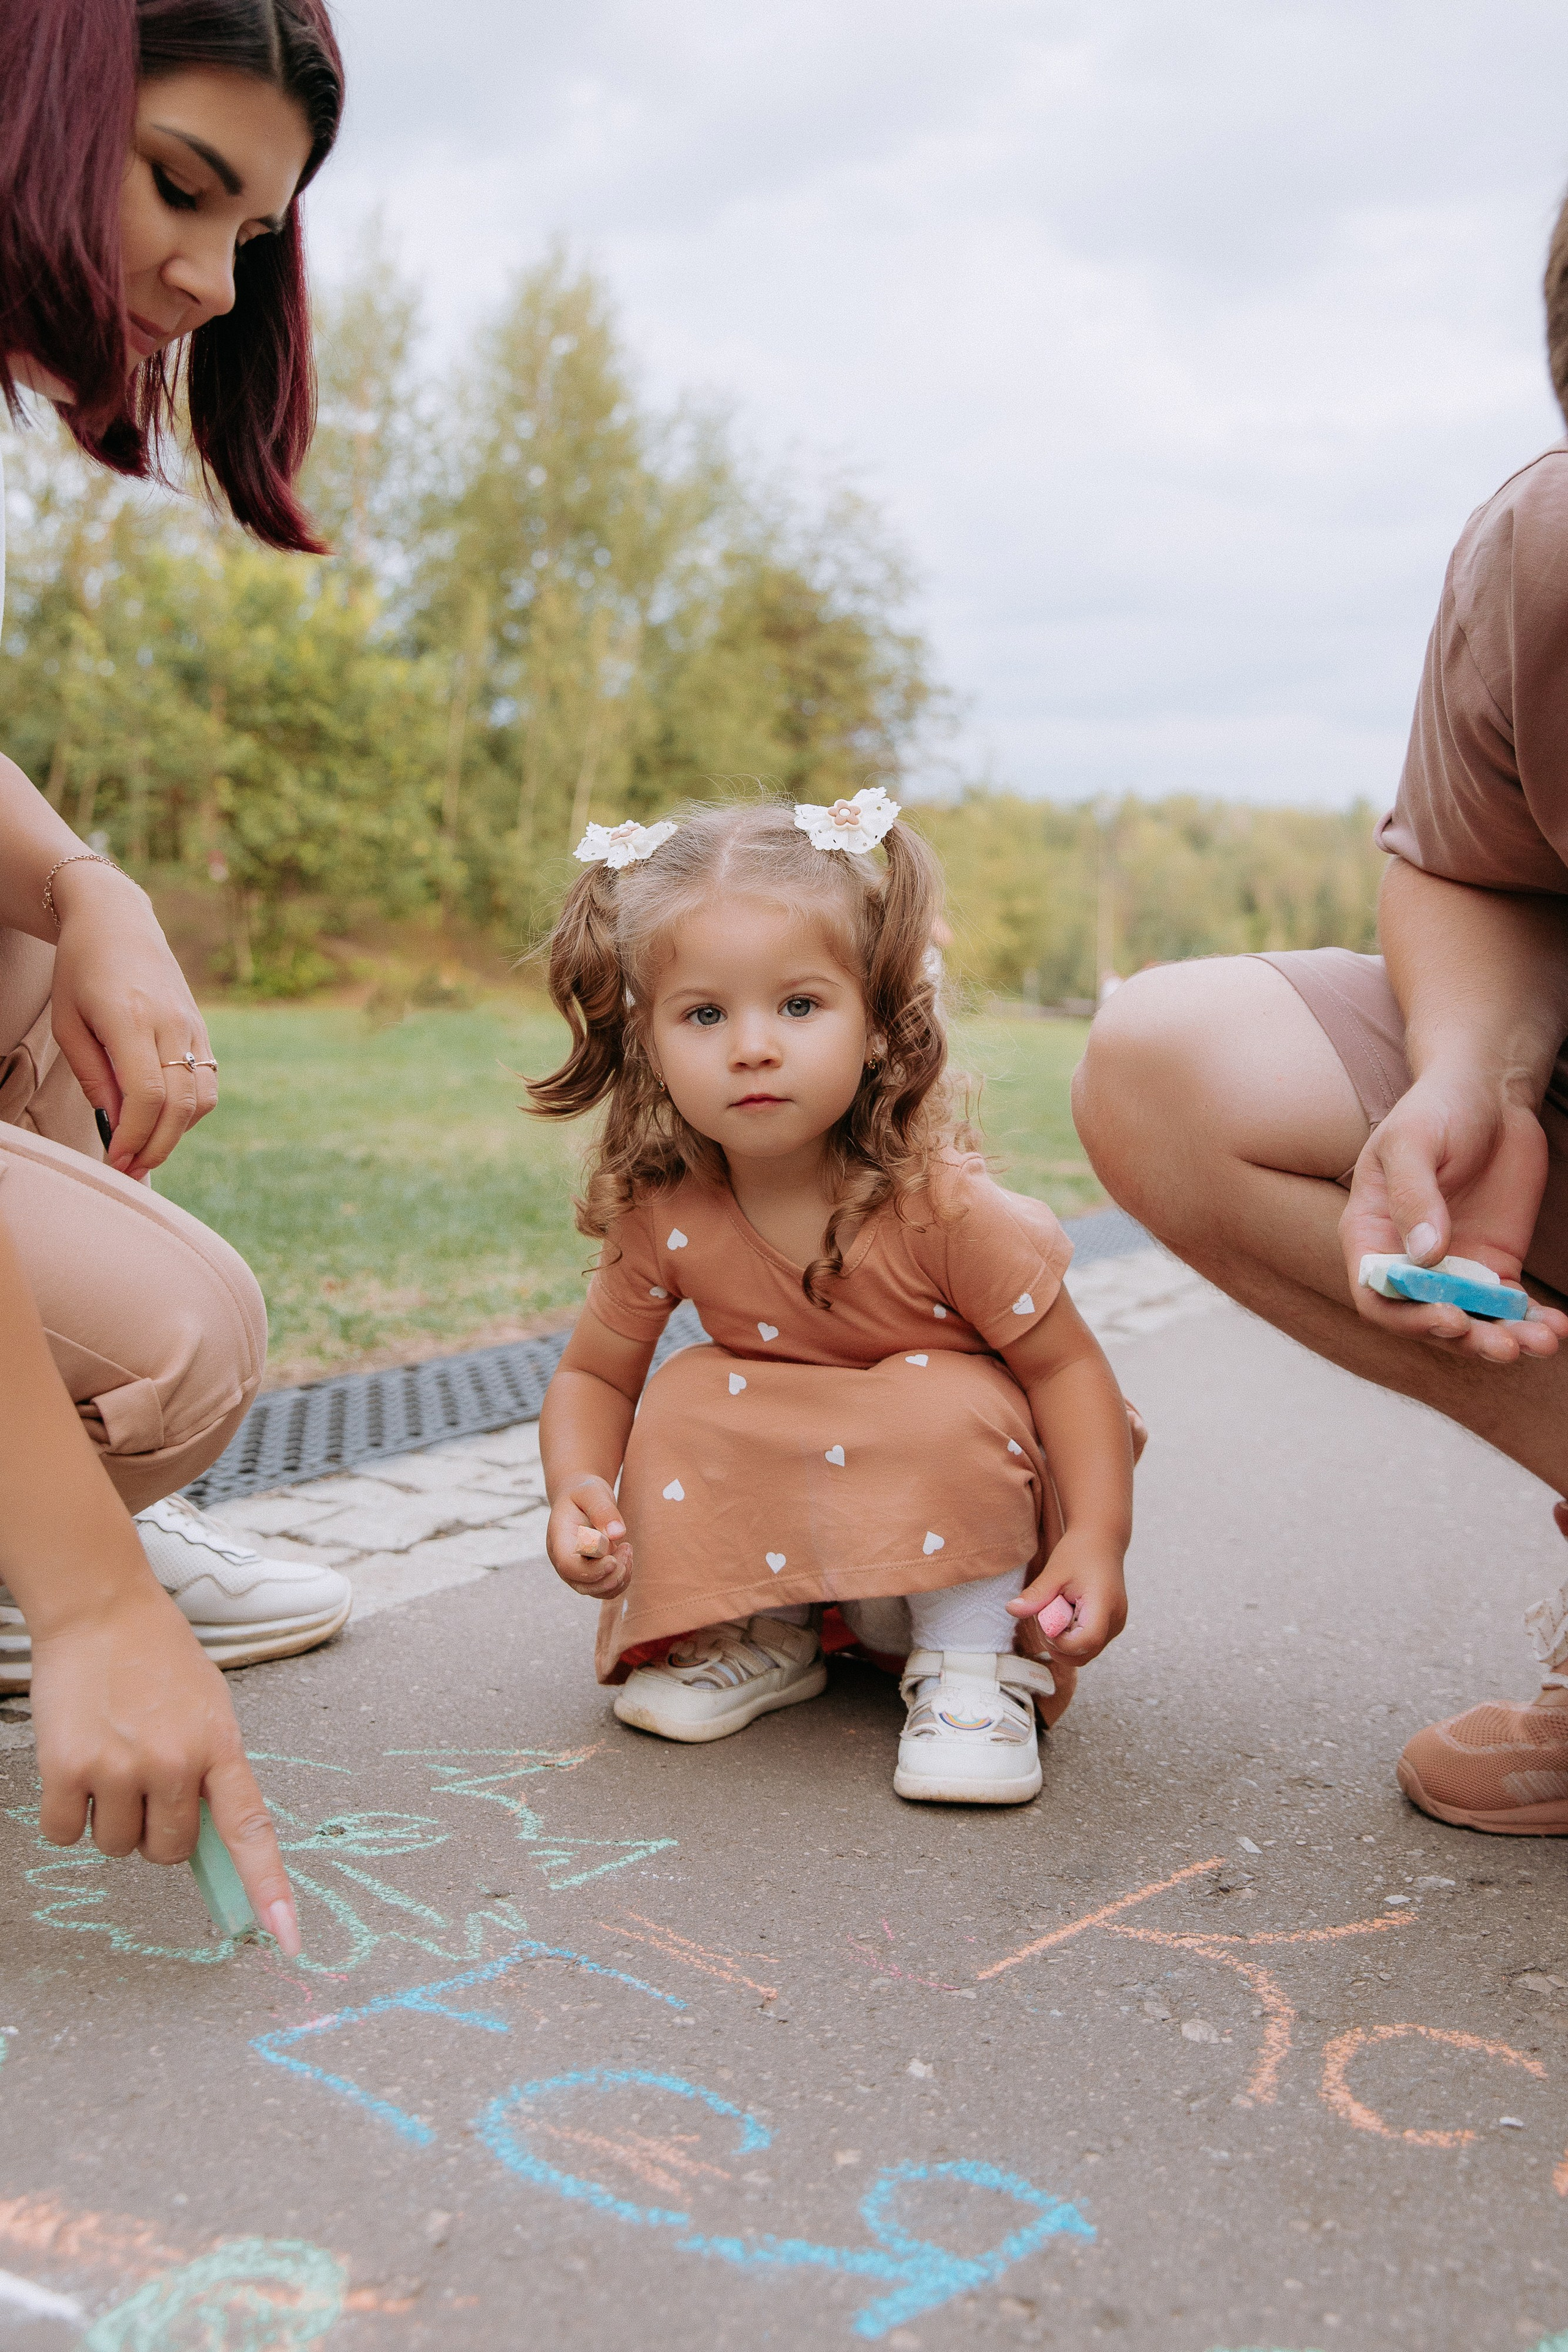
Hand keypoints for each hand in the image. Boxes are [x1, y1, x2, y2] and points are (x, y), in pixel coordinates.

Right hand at [29, 1584, 299, 1952]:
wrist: (102, 1608)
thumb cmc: (159, 1660)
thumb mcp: (208, 1710)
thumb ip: (211, 1774)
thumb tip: (202, 1850)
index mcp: (220, 1747)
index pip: (252, 1830)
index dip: (269, 1888)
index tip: (288, 1939)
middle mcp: (175, 1762)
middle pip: (168, 1851)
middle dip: (156, 1829)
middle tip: (145, 1776)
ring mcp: (121, 1767)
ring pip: (117, 1846)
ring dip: (111, 1817)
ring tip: (111, 1757)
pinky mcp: (69, 1768)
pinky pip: (67, 1834)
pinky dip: (68, 1813)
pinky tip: (75, 1764)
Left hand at [48, 865, 217, 1176]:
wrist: (118, 920)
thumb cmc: (81, 969)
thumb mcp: (69, 1022)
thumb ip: (93, 1075)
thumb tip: (116, 1123)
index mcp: (131, 1019)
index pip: (146, 1096)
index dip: (133, 1138)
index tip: (114, 1161)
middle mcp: (171, 1023)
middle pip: (180, 1106)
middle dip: (155, 1147)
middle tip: (129, 1169)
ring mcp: (193, 1025)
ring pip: (202, 1099)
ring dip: (176, 1134)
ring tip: (145, 1148)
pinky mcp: (202, 1028)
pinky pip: (208, 1081)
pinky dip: (189, 1111)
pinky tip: (162, 1118)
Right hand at [547, 1475, 632, 1597]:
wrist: (581, 1500)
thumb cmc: (584, 1494)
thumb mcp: (591, 1492)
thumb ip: (602, 1509)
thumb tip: (617, 1533)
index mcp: (559, 1540)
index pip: (569, 1566)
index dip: (592, 1570)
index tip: (613, 1559)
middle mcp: (564, 1561)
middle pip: (583, 1585)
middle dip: (610, 1575)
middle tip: (627, 1548)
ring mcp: (577, 1571)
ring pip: (598, 1591)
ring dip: (619, 1577)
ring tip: (627, 1548)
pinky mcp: (592, 1574)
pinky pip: (607, 1588)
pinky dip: (622, 1578)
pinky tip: (627, 1556)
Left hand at [1008, 1527, 1126, 1662]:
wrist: (1102, 1541)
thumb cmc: (1080, 1552)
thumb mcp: (1054, 1571)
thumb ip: (1036, 1595)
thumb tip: (1011, 1610)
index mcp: (1104, 1604)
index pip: (1086, 1641)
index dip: (1060, 1640)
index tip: (1045, 1620)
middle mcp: (1115, 1620)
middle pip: (1083, 1654)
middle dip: (1056, 1643)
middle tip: (1044, 1613)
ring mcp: (1115, 1625)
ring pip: (1084, 1653)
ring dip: (1062, 1641)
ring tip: (1054, 1609)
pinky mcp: (1110, 1627)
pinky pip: (1087, 1644)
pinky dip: (1070, 1636)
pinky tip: (1063, 1612)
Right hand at [1339, 1062, 1567, 1363]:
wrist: (1489, 1092)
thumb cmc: (1437, 1108)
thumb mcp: (1414, 1142)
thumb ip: (1414, 1196)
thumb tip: (1425, 1256)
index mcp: (1371, 1235)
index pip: (1378, 1296)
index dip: (1408, 1318)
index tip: (1451, 1317)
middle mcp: (1408, 1261)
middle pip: (1427, 1319)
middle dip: (1466, 1338)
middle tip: (1503, 1344)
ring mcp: (1453, 1265)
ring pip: (1472, 1320)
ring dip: (1503, 1339)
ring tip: (1541, 1342)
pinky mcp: (1495, 1264)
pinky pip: (1509, 1306)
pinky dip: (1531, 1322)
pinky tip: (1555, 1327)